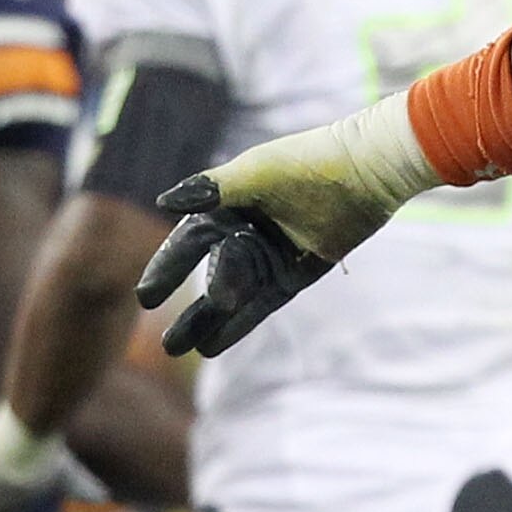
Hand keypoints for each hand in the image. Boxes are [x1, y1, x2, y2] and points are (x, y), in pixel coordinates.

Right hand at [138, 180, 335, 359]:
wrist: (365, 171)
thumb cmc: (307, 162)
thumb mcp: (255, 173)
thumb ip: (211, 190)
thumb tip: (164, 203)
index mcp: (229, 204)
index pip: (190, 242)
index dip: (168, 269)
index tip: (146, 297)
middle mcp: (247, 231)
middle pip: (212, 275)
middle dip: (190, 309)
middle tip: (166, 344)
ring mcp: (272, 254)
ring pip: (235, 294)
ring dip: (210, 321)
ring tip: (182, 348)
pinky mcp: (298, 272)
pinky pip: (264, 303)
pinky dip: (240, 323)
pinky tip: (214, 345)